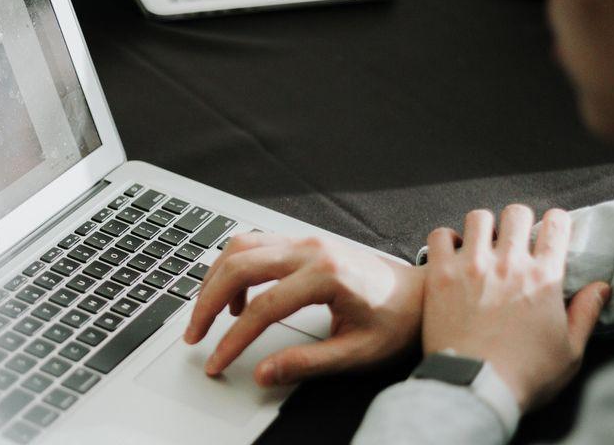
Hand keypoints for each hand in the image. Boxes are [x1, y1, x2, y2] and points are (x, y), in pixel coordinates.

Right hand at [183, 233, 422, 385]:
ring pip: (240, 247)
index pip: (263, 308)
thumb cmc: (395, 321)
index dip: (233, 339)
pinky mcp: (302, 241)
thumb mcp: (356, 352)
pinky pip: (254, 244)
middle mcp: (312, 249)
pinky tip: (236, 298)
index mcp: (327, 275)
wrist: (419, 294)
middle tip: (195, 335)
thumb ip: (307, 364)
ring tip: (208, 316)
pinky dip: (233, 267)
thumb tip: (264, 373)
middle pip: (240, 266)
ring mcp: (305, 240)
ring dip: (215, 279)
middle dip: (207, 303)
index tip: (217, 362)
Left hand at [421, 206, 610, 409]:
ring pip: (478, 217)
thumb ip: (586, 313)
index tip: (552, 229)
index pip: (556, 225)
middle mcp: (509, 264)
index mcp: (544, 278)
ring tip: (483, 242)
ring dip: (484, 227)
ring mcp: (471, 266)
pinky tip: (452, 252)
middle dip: (519, 220)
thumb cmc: (524, 375)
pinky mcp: (440, 275)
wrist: (474, 387)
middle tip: (515, 238)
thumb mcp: (570, 351)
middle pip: (516, 213)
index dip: (557, 221)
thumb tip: (601, 287)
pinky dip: (447, 239)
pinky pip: (440, 236)